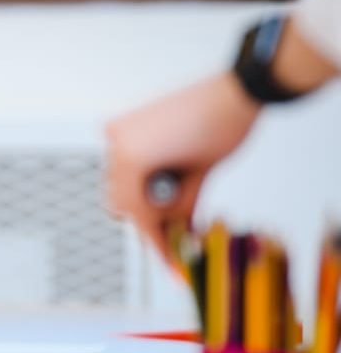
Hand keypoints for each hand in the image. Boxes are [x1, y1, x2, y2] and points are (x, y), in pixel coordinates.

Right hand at [105, 72, 259, 256]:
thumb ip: (180, 209)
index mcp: (131, 159)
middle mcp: (117, 144)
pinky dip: (141, 174)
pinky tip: (166, 180)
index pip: (136, 214)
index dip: (155, 242)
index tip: (169, 262)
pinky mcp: (127, 122)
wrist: (236, 90)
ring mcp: (119, 130)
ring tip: (175, 203)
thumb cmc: (223, 128)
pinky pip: (123, 159)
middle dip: (147, 219)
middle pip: (120, 200)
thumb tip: (176, 232)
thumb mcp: (201, 179)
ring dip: (143, 196)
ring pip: (119, 181)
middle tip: (174, 234)